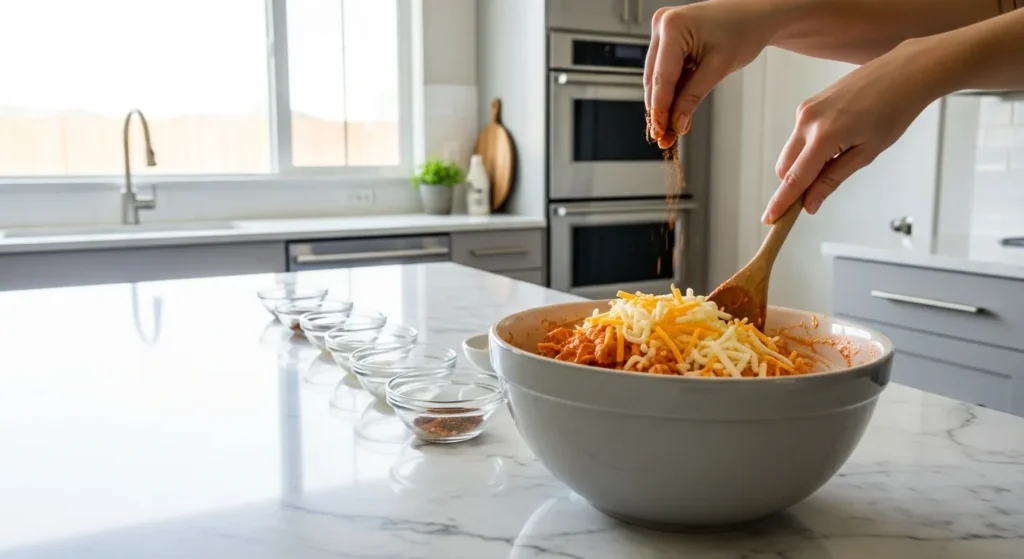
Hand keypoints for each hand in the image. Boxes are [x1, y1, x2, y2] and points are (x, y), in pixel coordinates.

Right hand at [645, 0, 771, 147]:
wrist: (757, 14)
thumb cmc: (744, 29)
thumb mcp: (718, 67)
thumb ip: (693, 97)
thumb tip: (677, 123)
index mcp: (673, 27)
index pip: (662, 78)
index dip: (660, 110)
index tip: (660, 133)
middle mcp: (662, 25)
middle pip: (655, 78)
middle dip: (660, 109)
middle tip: (665, 137)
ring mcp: (663, 30)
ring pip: (657, 77)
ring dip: (665, 102)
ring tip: (671, 127)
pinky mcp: (668, 38)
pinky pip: (665, 70)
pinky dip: (672, 90)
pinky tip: (676, 109)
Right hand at [765, 39, 943, 222]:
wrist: (903, 73)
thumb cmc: (893, 111)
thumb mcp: (866, 153)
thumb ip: (833, 179)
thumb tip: (810, 203)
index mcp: (824, 136)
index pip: (795, 178)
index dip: (781, 202)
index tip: (770, 219)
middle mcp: (807, 121)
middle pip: (785, 168)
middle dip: (794, 185)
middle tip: (814, 196)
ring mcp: (805, 110)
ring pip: (791, 153)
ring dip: (803, 166)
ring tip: (839, 158)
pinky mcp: (807, 104)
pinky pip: (798, 137)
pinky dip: (809, 149)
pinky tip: (838, 141)